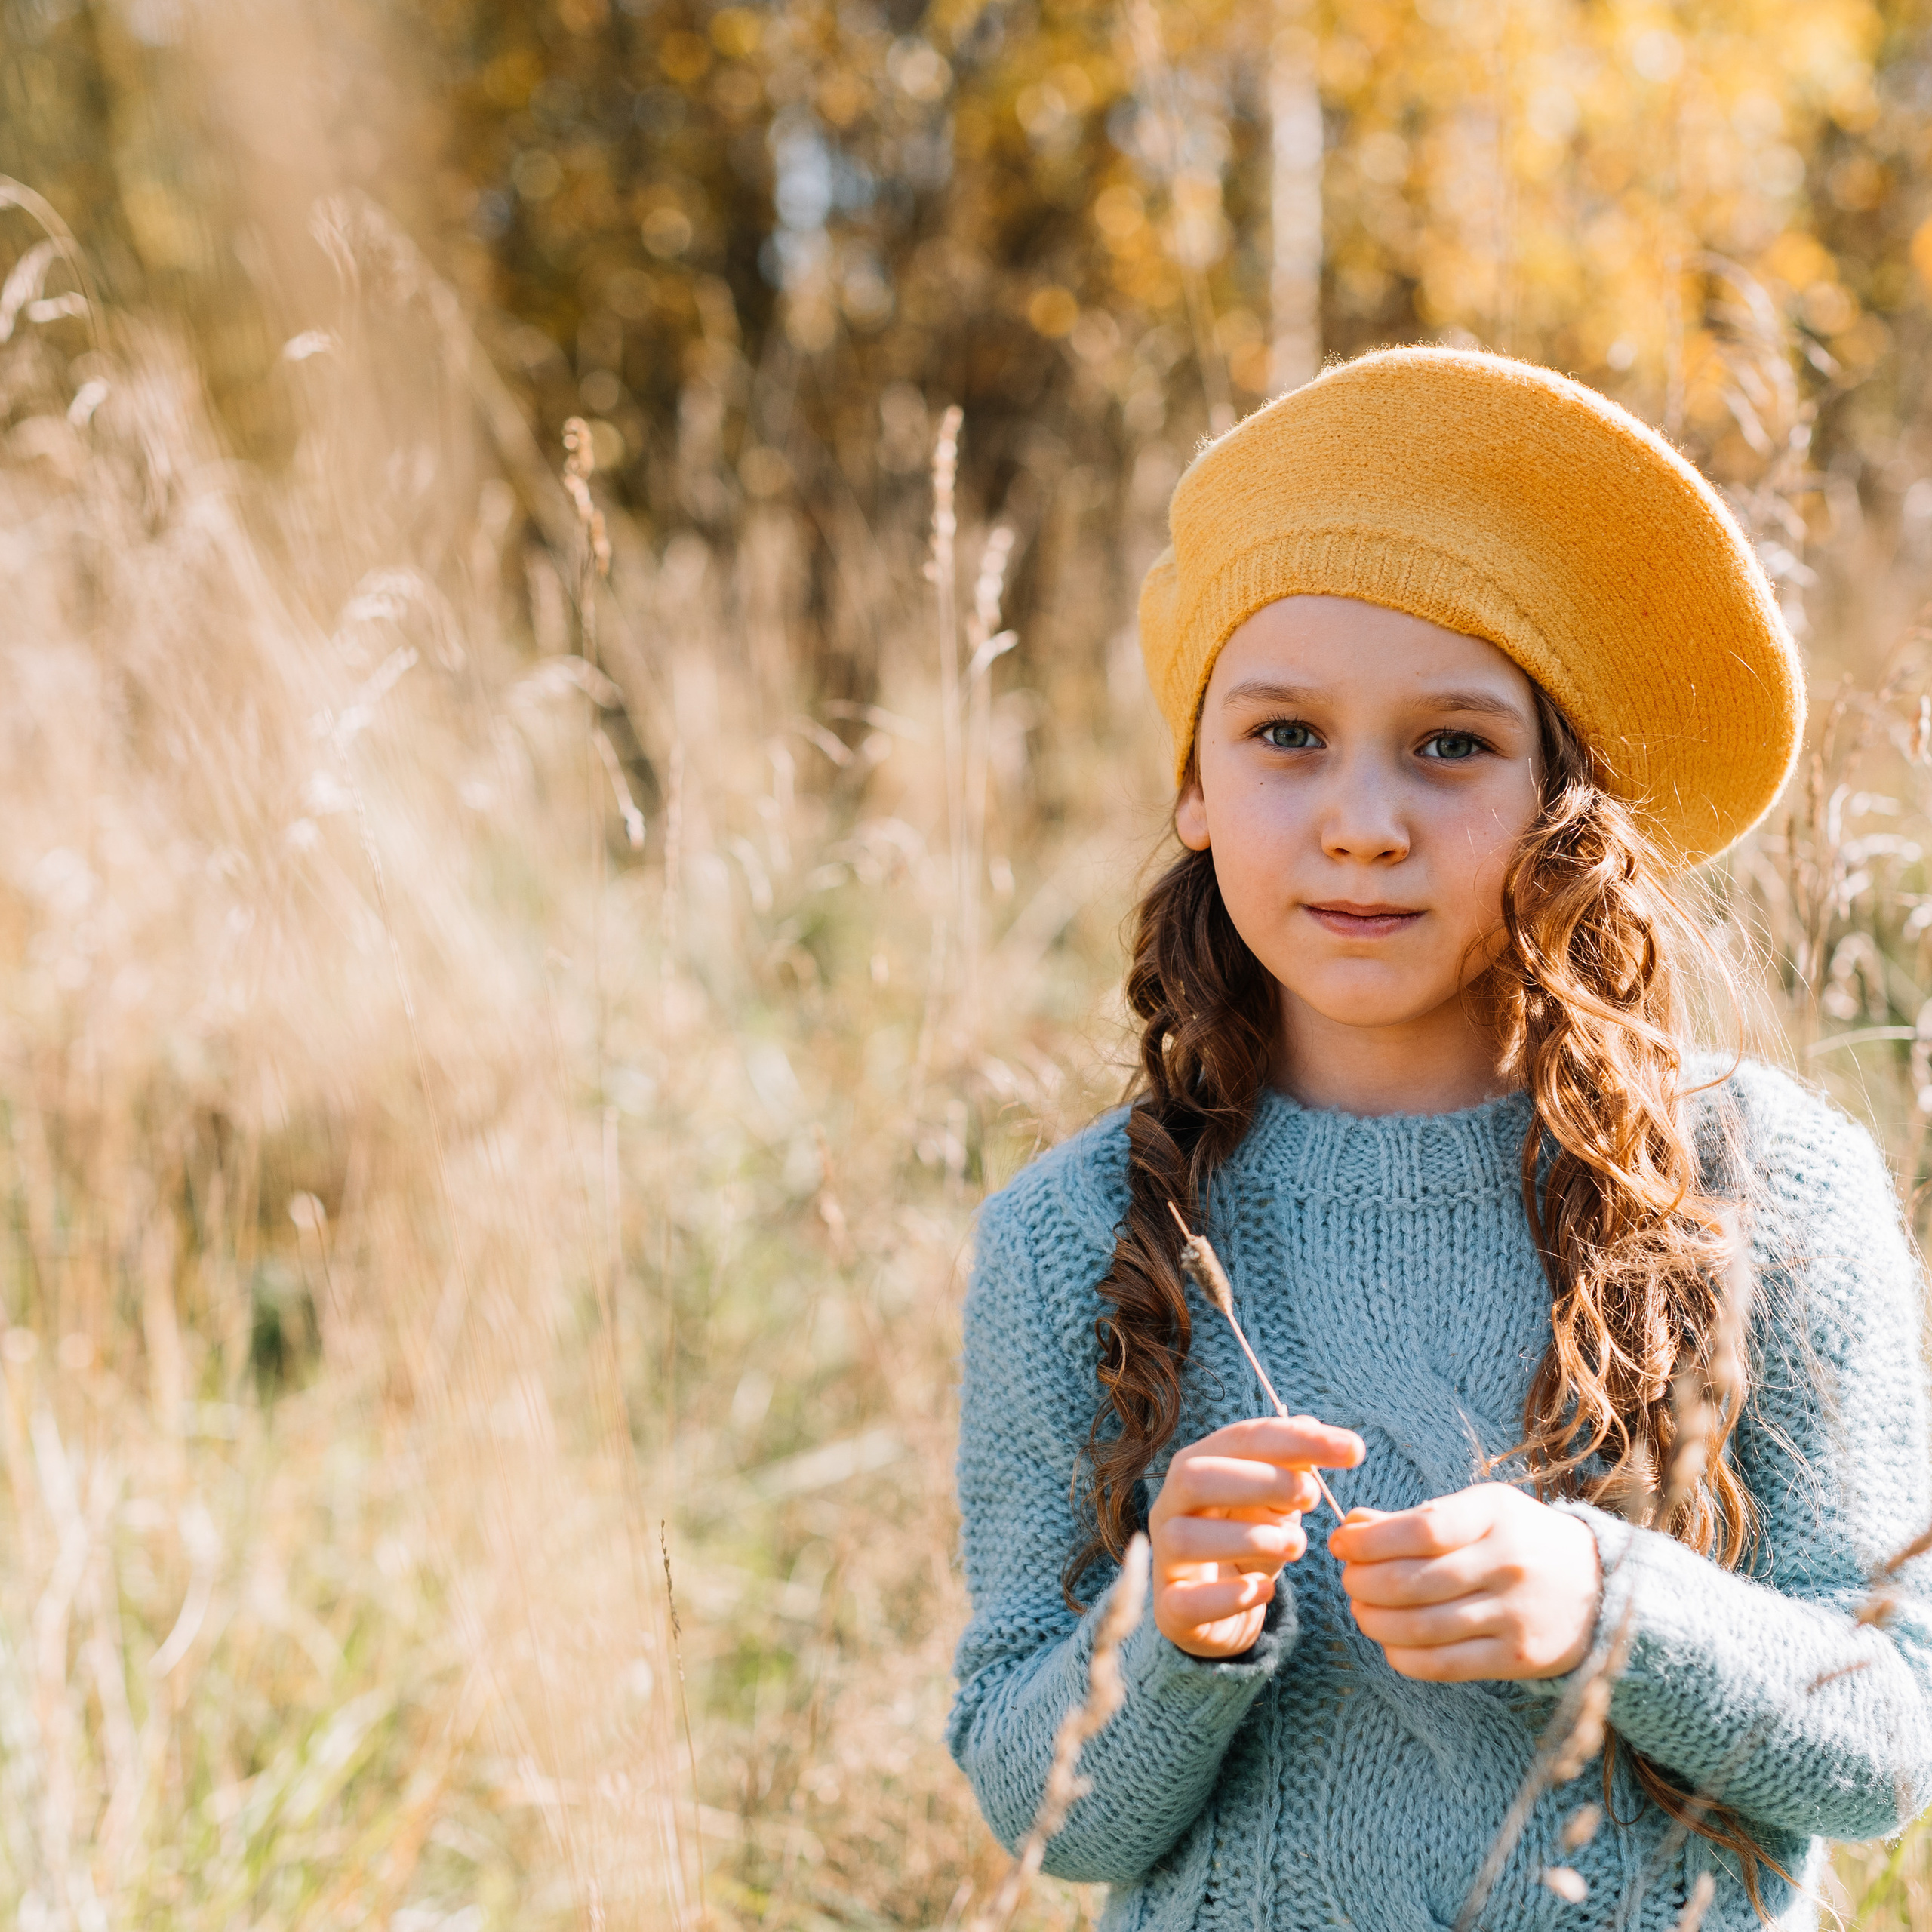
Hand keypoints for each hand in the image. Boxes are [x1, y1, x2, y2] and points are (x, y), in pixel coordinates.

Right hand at [1149, 1415, 1364, 1659]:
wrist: (1216, 1610)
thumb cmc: (1247, 1541)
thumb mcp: (1273, 1502)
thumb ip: (1291, 1467)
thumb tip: (1310, 1423)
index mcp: (1195, 1467)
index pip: (1240, 1439)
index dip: (1297, 1440)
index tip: (1354, 1450)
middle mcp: (1170, 1506)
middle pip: (1195, 1476)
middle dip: (1263, 1481)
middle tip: (1313, 1499)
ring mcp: (1165, 1558)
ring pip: (1186, 1538)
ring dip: (1251, 1538)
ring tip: (1296, 1546)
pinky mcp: (1171, 1609)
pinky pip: (1187, 1601)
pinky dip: (1231, 1596)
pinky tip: (1264, 1590)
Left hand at [1330, 1484, 1601, 1681]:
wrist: (1601, 1587)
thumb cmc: (1521, 1540)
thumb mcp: (1479, 1511)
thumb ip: (1418, 1518)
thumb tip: (1352, 1524)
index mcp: (1494, 1515)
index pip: (1420, 1529)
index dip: (1369, 1540)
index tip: (1341, 1543)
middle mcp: (1507, 1564)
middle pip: (1413, 1582)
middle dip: (1363, 1583)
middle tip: (1348, 1580)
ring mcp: (1515, 1614)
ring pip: (1423, 1627)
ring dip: (1376, 1621)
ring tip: (1362, 1610)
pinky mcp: (1518, 1658)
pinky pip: (1445, 1665)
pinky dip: (1405, 1657)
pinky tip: (1391, 1643)